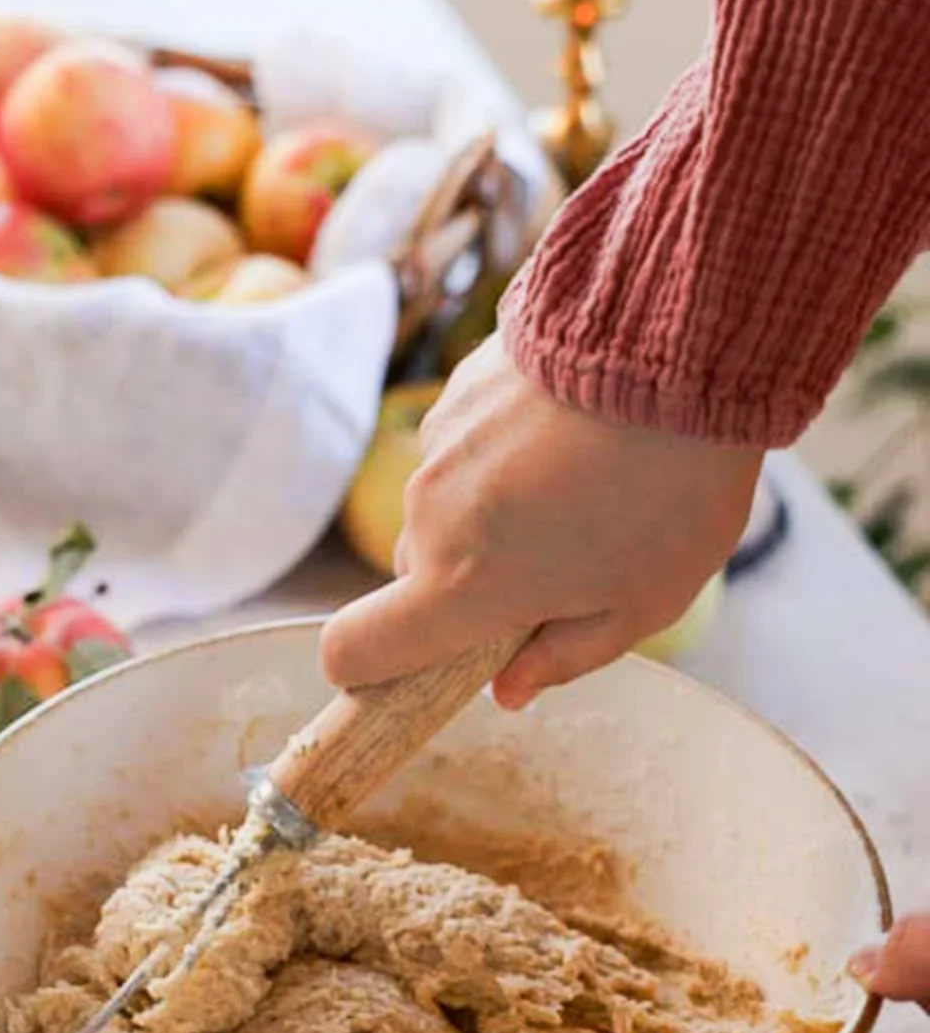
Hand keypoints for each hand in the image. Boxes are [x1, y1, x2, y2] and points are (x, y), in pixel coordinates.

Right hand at [321, 334, 763, 706]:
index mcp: (461, 589)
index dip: (364, 671)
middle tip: (563, 566)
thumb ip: (563, 658)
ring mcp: (435, 450)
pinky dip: (500, 458)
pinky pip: (461, 453)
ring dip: (492, 516)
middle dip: (471, 585)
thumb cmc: (670, 490)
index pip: (352, 650)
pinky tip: (572, 437)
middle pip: (418, 579)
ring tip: (585, 488)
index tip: (411, 668)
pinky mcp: (455, 393)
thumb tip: (508, 689)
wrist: (679, 343)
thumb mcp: (640, 605)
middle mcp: (427, 520)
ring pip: (443, 512)